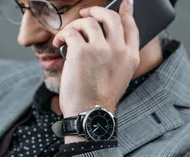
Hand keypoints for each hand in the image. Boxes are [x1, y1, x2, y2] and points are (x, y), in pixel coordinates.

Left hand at [53, 0, 139, 117]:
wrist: (88, 113)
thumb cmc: (98, 100)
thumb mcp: (119, 78)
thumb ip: (117, 59)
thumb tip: (104, 42)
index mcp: (130, 57)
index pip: (132, 26)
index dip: (127, 11)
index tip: (124, 2)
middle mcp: (118, 49)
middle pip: (110, 17)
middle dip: (96, 11)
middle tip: (85, 14)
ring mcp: (100, 48)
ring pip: (88, 22)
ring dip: (75, 25)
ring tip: (67, 36)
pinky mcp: (81, 51)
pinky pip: (70, 32)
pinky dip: (62, 35)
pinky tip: (58, 43)